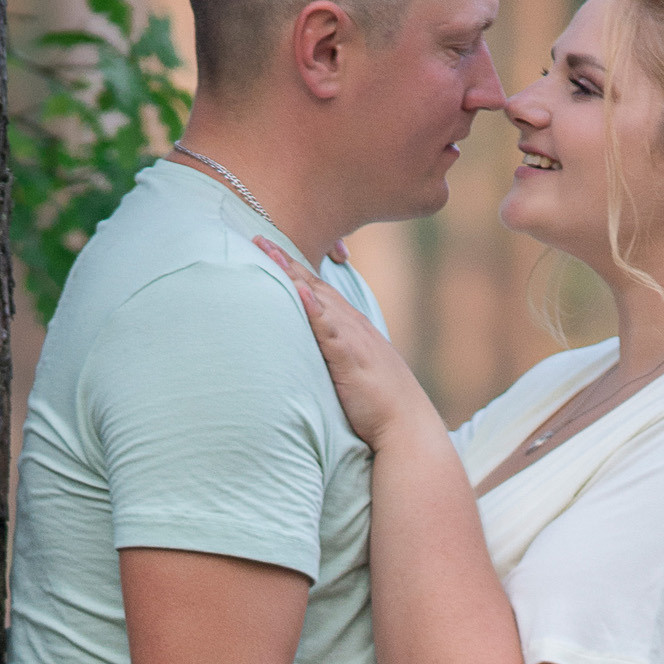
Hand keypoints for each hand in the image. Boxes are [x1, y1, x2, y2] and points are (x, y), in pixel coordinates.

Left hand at [258, 236, 438, 448]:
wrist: (406, 426)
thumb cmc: (379, 404)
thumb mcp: (353, 371)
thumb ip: (334, 355)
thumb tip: (313, 354)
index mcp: (352, 327)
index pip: (318, 290)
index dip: (293, 269)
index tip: (269, 249)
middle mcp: (352, 325)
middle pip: (314, 285)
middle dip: (285, 260)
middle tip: (257, 237)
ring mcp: (352, 339)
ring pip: (318, 299)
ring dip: (293, 275)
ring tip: (269, 253)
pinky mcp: (350, 357)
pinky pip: (329, 329)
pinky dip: (314, 309)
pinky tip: (299, 292)